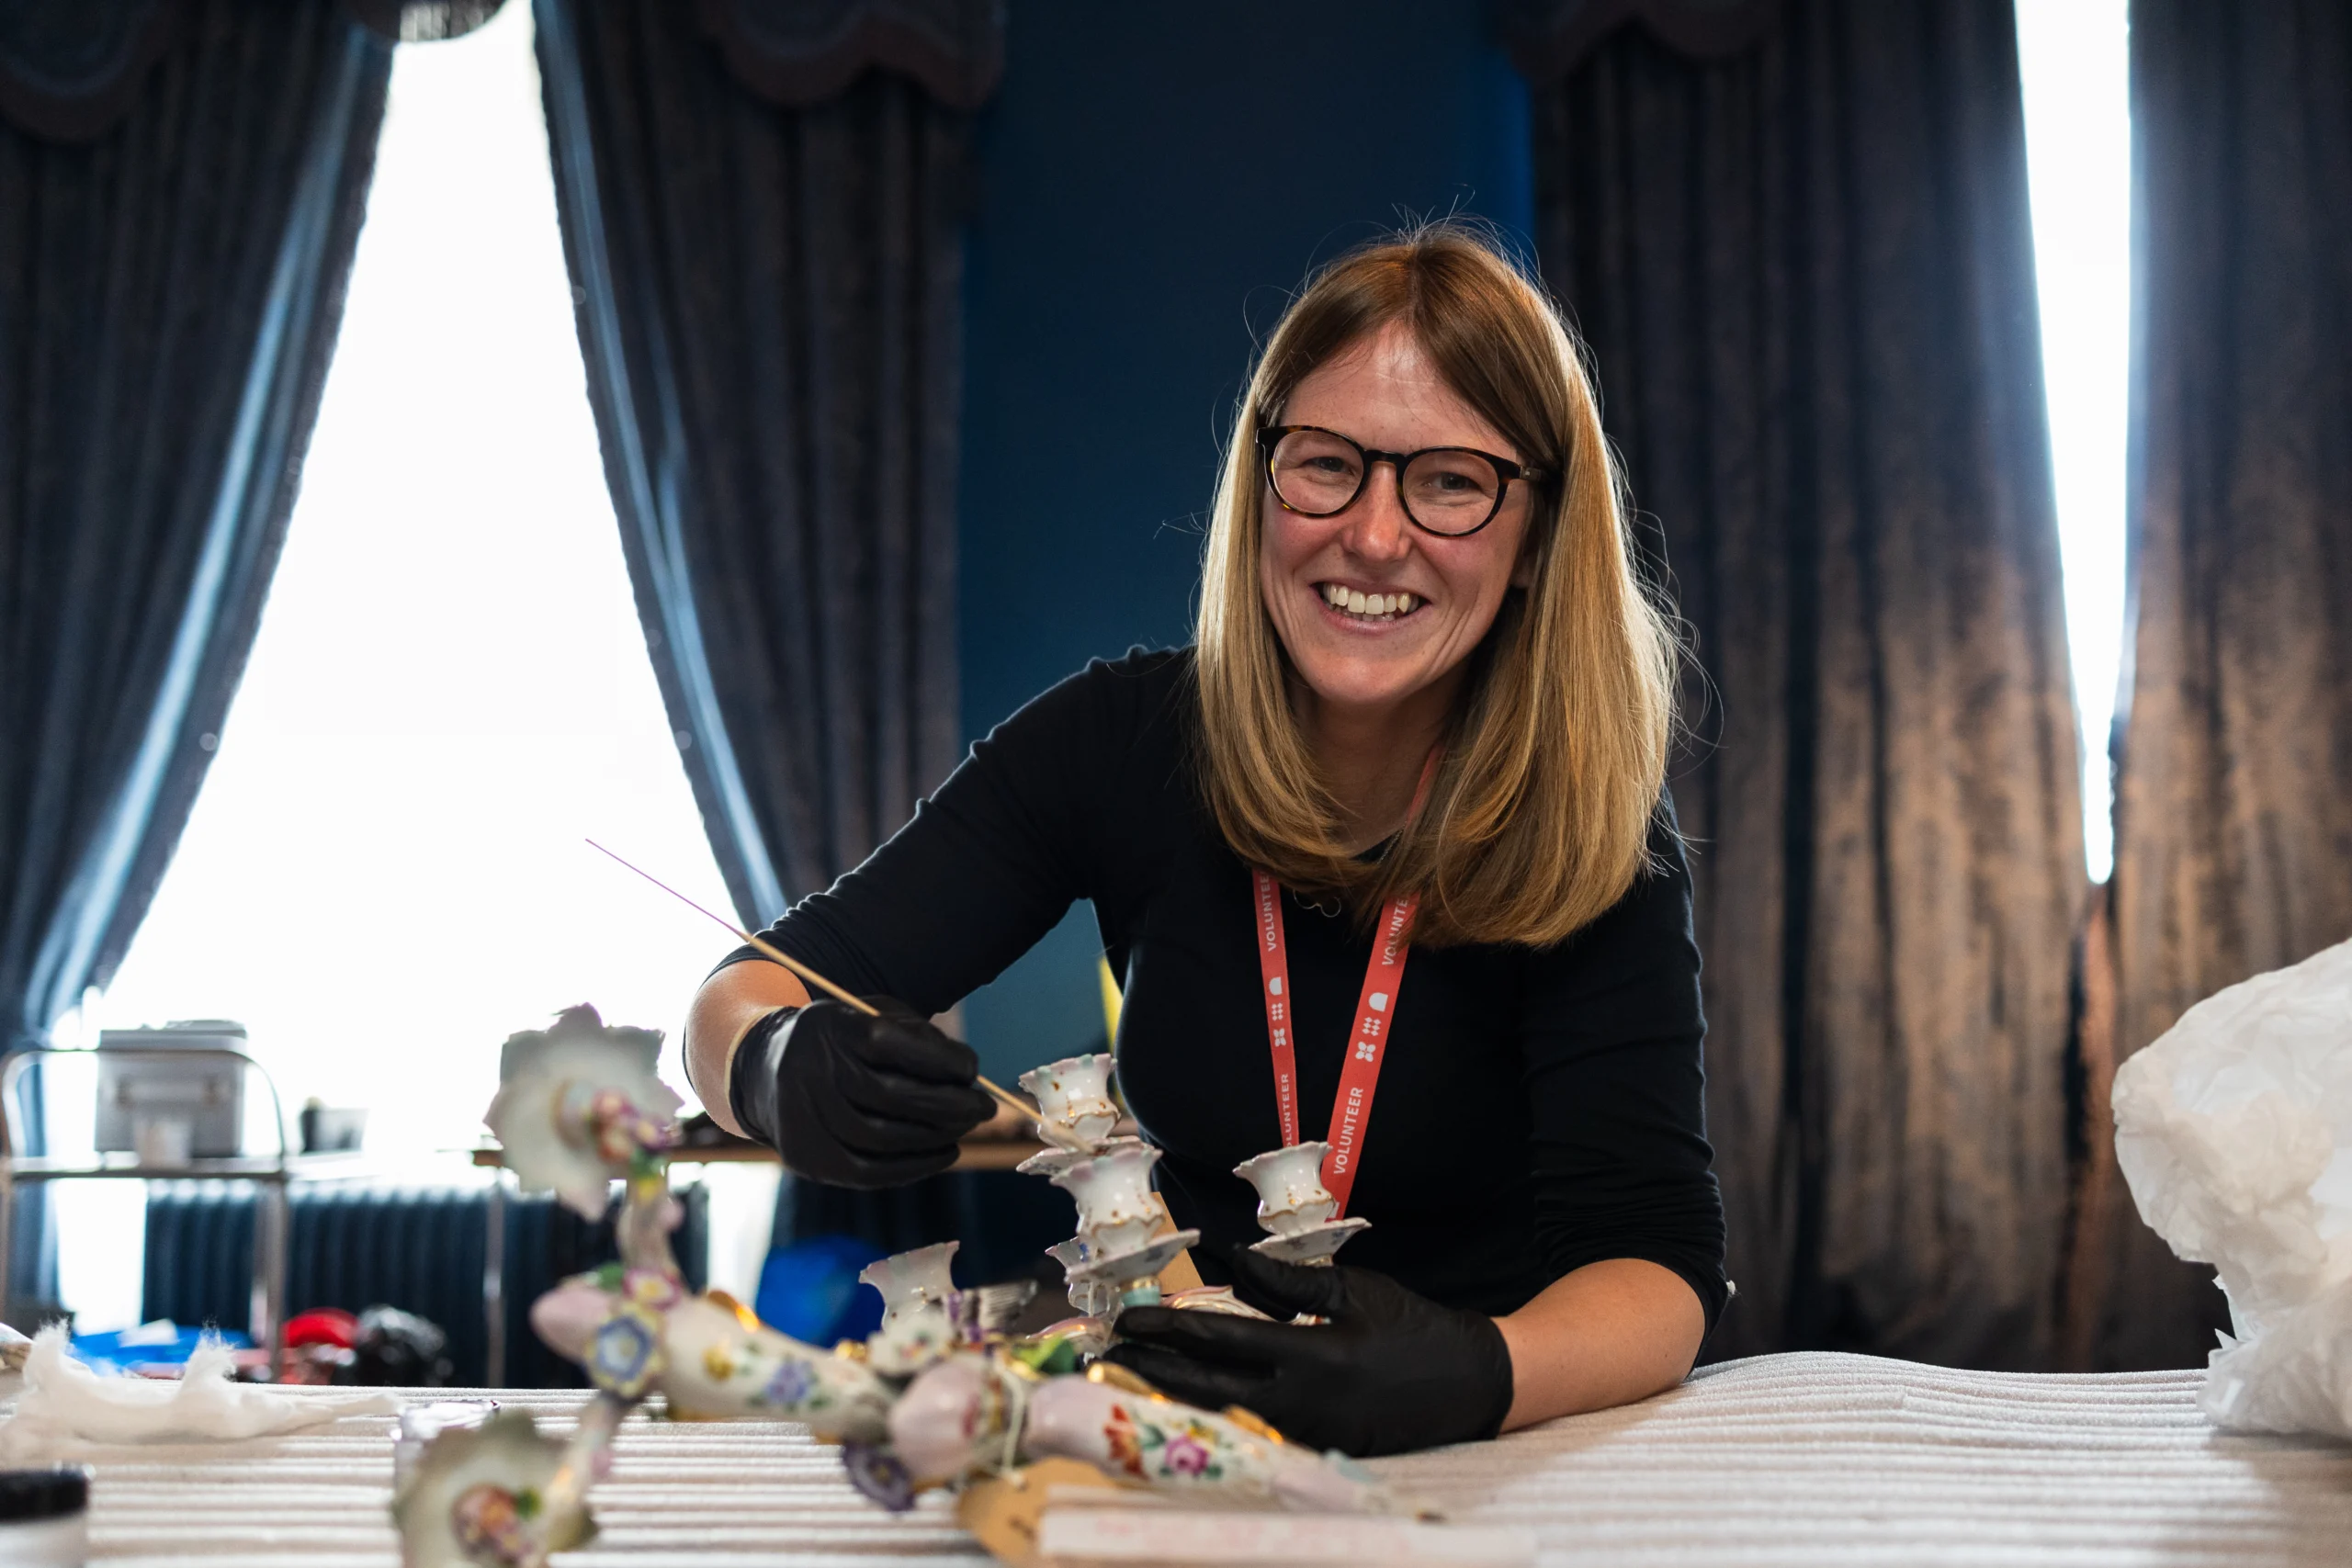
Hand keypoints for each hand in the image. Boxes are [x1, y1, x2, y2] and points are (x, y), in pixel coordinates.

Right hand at [725, 997, 994, 1187]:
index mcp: (832, 1027)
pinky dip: (914, 1167)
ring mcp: (804, 1118)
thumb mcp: (871, 1016)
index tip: (971, 1069)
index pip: (888, 1042)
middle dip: (949, 1105)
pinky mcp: (807, 1157)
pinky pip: (867, 1172)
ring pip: (881, 1137)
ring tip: (965, 1128)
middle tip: (985, 1108)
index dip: (937, 1059)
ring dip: (936, 1137)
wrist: (767, 1069)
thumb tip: (966, 1071)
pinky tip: (944, 1153)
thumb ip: (917, 1035)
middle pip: (889, 1095)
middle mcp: (812, 1071)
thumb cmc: (842, 1040)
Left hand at [1103, 1246, 1514, 1456]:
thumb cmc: (1413, 1328)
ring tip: (1130, 1377)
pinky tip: (1183, 1399)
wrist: (1470, 1383)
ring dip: (1172, 1395)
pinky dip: (1209, 1412)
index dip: (1168, 1331)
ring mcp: (1304, 1433)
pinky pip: (1248, 1428)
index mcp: (1309, 1358)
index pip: (1219, 1343)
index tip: (1127, 1321)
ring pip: (1220, 1414)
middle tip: (1107, 1355)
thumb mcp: (1353, 1291)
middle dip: (1151, 1370)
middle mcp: (1298, 1404)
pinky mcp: (1313, 1446)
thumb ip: (1286, 1281)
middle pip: (1204, 1389)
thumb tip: (1230, 1262)